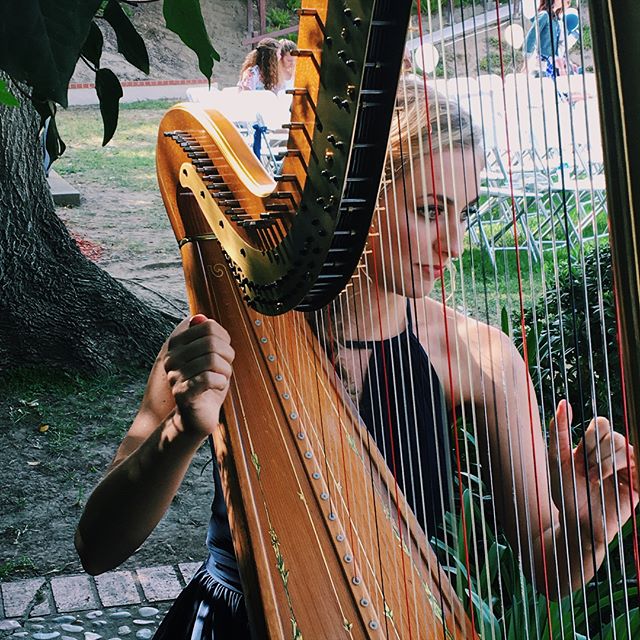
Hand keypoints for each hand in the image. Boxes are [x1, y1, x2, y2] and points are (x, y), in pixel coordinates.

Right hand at [163, 314, 234, 435]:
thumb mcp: (208, 356)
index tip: (224, 352)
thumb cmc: (206, 383)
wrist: (196, 416)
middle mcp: (171, 357)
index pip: (208, 326)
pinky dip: (221, 383)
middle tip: (225, 368)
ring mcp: (174, 375)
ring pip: (212, 360)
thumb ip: (205, 336)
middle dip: (227, 355)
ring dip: (226, 370)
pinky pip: (209, 378)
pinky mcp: (182, 393)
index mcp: (176, 344)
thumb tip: (200, 317)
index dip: (224, 338)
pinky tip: (217, 388)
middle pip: (211, 342)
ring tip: (222, 378)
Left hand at [549, 400, 638, 547]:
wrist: (577, 523)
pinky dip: (630, 467)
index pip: (602, 423)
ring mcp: (627, 468)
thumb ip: (559, 430)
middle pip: (614, 434)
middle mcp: (611, 454)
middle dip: (597, 451)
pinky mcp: (638, 485)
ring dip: (607, 463)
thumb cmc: (565, 492)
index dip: (592, 436)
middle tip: (587, 472)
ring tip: (595, 480)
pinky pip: (639, 463)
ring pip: (626, 447)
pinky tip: (618, 479)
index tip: (580, 455)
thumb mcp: (557, 459)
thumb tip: (563, 402)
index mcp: (593, 445)